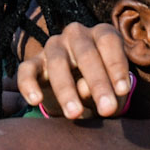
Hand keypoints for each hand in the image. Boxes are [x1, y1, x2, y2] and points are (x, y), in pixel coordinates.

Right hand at [13, 22, 132, 119]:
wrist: (81, 94)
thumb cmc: (105, 88)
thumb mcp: (113, 89)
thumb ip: (110, 90)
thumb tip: (92, 95)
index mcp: (102, 34)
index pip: (109, 42)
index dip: (116, 65)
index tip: (123, 91)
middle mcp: (77, 35)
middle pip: (86, 54)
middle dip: (97, 83)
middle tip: (107, 109)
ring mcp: (53, 46)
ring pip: (57, 63)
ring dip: (66, 90)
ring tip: (75, 114)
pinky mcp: (33, 63)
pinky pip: (26, 70)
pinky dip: (28, 85)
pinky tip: (36, 101)